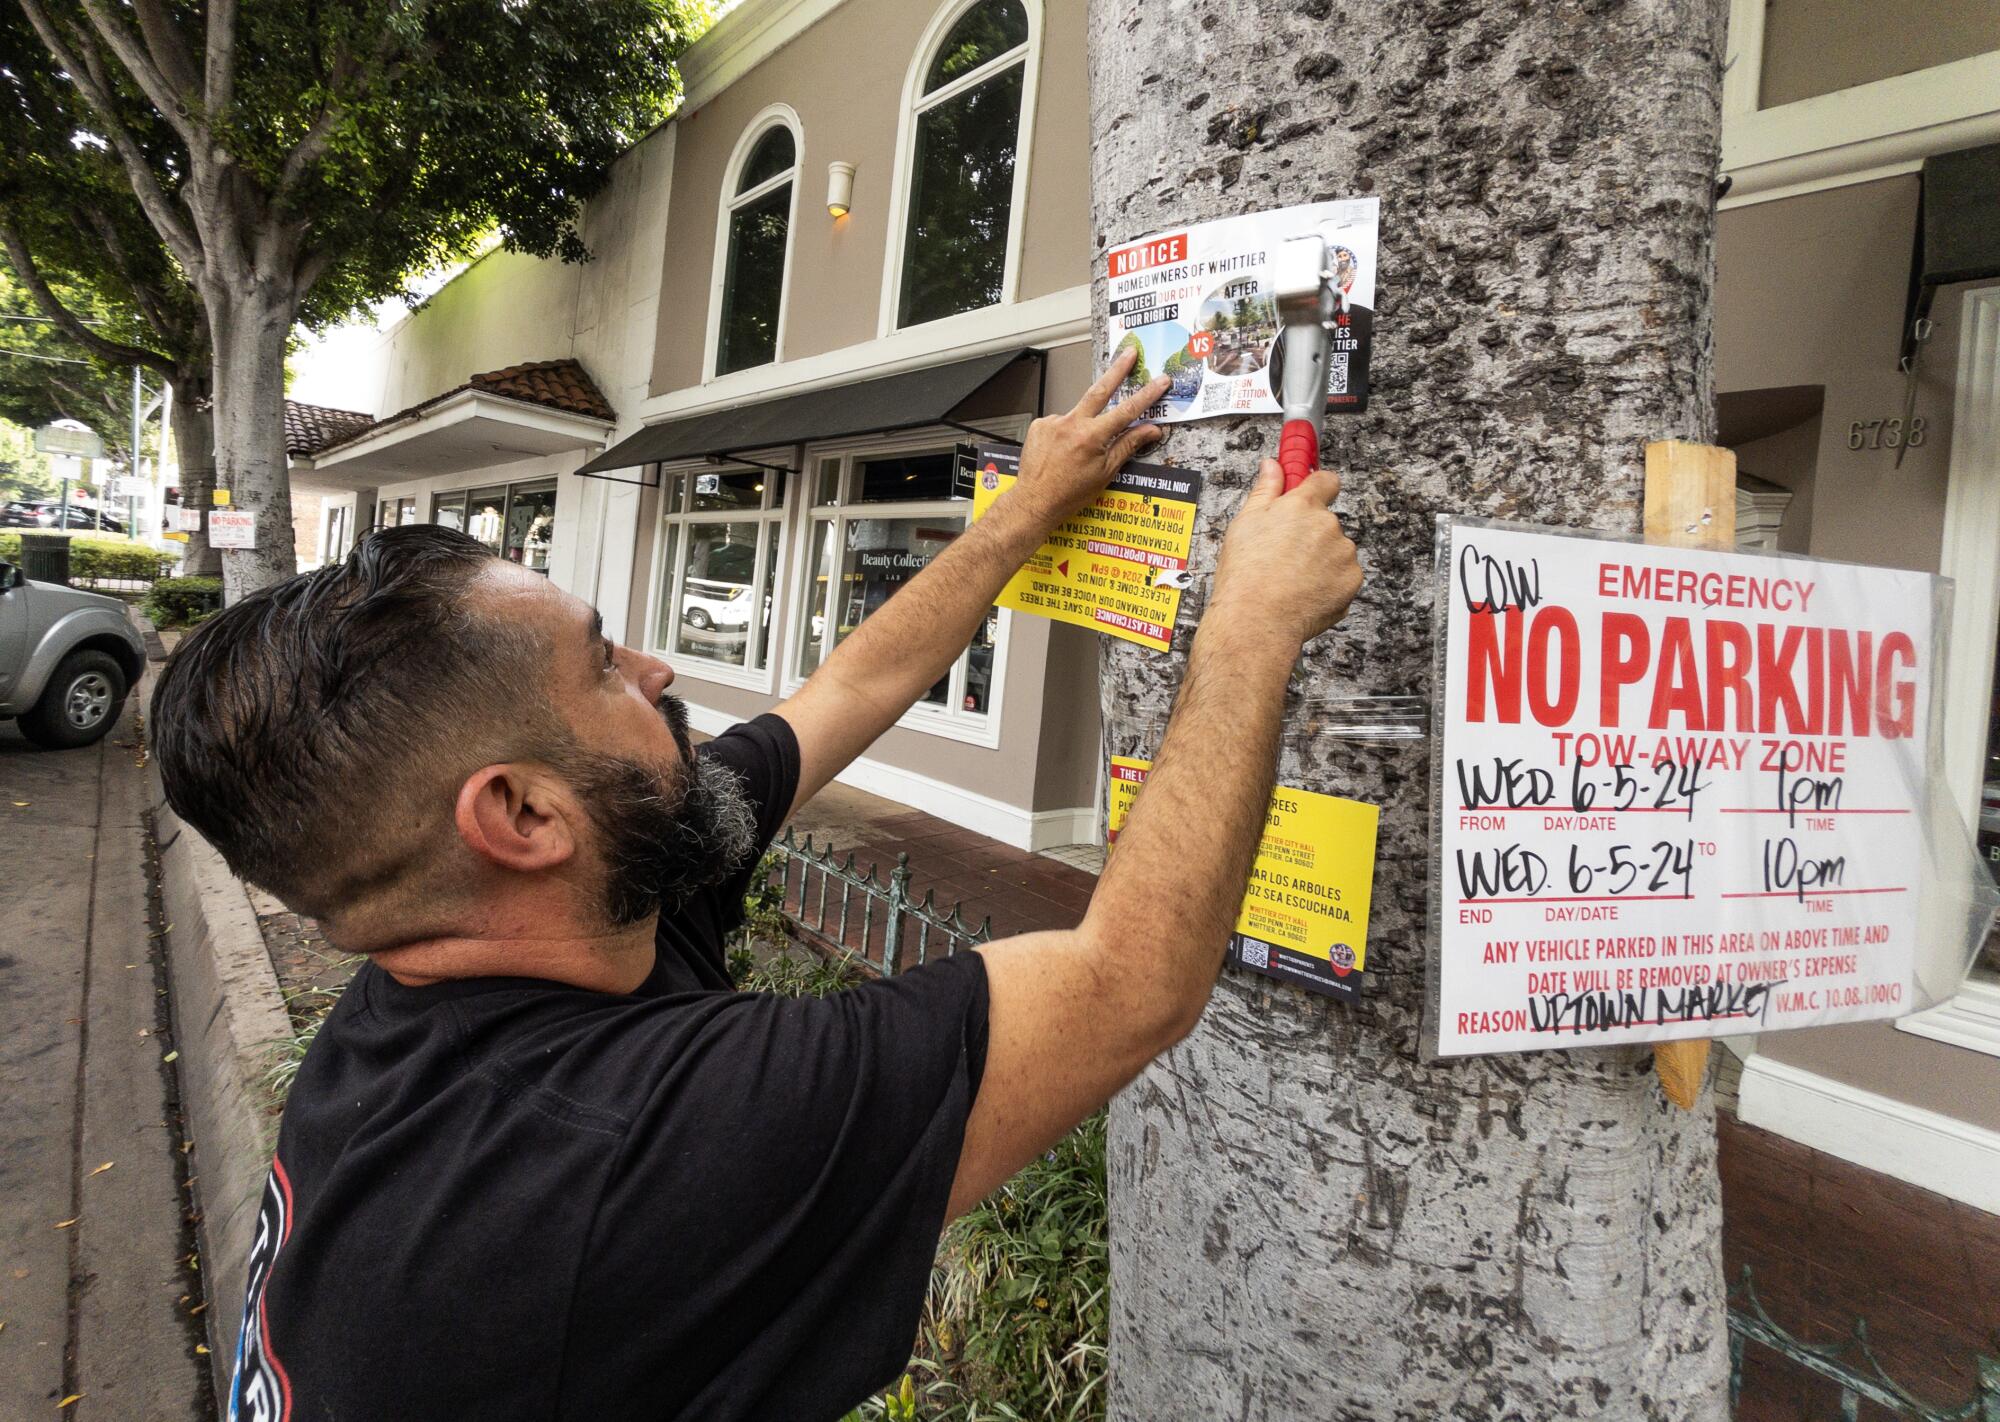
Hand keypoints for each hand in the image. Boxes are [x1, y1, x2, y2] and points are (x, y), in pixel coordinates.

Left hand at [1008, 345, 1169, 526]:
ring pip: (1078, 414)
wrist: (1034, 501)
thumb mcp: (1105, 472)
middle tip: (1130, 353)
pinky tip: (1061, 451)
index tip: (1159, 381)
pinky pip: (1060, 422)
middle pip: (1100, 390)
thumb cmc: (1068, 494)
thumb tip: (1150, 431)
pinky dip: (1065, 433)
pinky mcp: (1040, 425)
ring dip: (1083, 426)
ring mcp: (1053, 422)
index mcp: (1091, 437)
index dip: (1147, 395)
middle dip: (1118, 369)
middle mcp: (1071, 424)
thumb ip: (1128, 446)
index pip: (1126, 410)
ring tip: (1074, 453)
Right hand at [1211, 460, 1361, 646]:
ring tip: (1291, 578)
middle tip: (1284, 554)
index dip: (1317, 485)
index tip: (1312, 488)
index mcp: (1302, 506)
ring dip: (1321, 560)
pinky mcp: (1352, 580)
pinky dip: (1329, 583)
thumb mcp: (1245, 523)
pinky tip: (1304, 592)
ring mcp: (1344, 554)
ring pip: (1336, 550)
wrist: (1257, 621)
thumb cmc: (1246, 576)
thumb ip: (1266, 490)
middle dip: (1310, 534)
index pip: (1325, 480)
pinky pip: (1343, 576)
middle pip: (1326, 522)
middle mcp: (1328, 525)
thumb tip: (1272, 466)